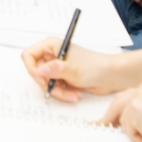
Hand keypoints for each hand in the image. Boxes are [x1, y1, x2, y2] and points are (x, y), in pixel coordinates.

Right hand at [20, 39, 141, 102]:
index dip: (32, 68)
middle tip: (58, 91)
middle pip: (36, 72)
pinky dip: (63, 94)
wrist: (112, 76)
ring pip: (46, 83)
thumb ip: (55, 69)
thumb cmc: (95, 66)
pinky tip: (75, 95)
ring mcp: (57, 68)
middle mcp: (52, 56)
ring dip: (57, 92)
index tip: (41, 79)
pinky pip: (55, 89)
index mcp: (51, 46)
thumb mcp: (74, 69)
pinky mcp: (63, 78)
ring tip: (72, 95)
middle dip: (47, 85)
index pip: (29, 55)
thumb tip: (39, 71)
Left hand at [102, 83, 141, 141]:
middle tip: (100, 125)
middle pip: (118, 103)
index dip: (119, 111)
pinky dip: (137, 138)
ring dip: (134, 133)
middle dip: (110, 117)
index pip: (127, 97)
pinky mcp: (134, 109)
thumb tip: (125, 118)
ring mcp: (139, 97)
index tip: (109, 118)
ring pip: (122, 118)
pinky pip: (126, 129)